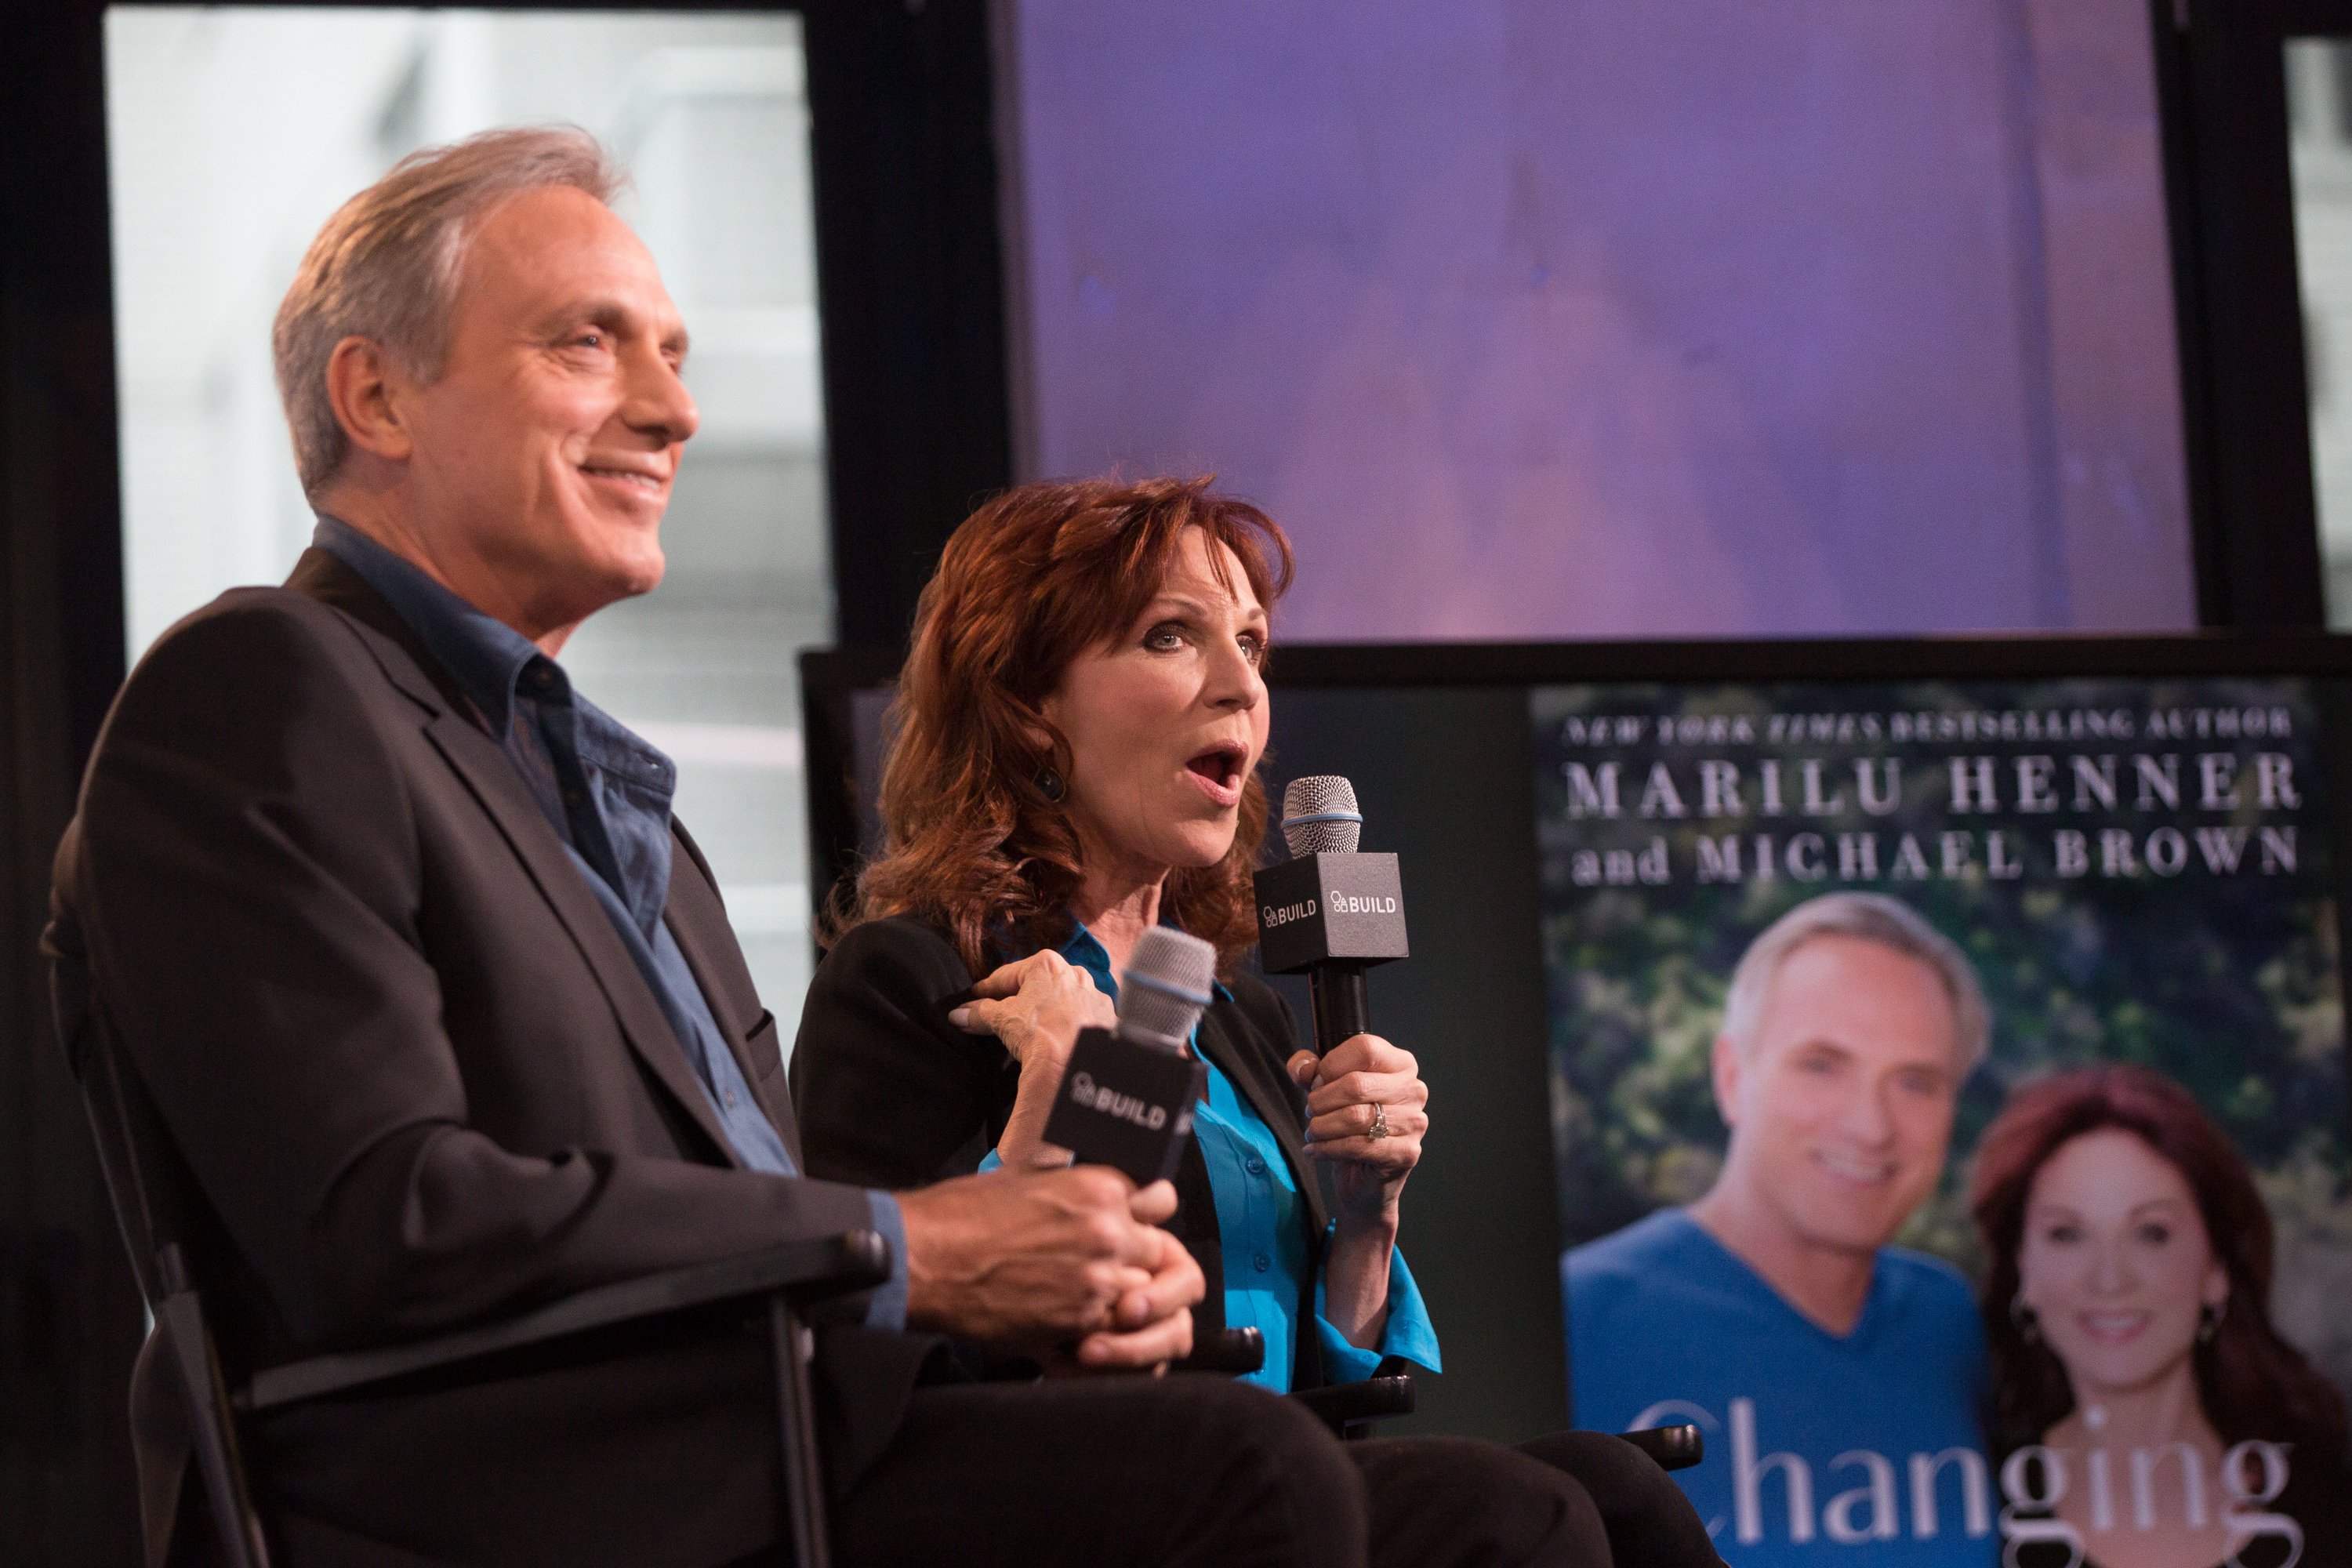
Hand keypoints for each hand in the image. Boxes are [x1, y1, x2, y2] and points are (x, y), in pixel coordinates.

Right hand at [896, 1168, 1199, 1370]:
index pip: (1162, 1199)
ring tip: (1082, 1290)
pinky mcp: (1079, 1318)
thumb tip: (1093, 1187)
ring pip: (1140, 1291)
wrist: (927, 1259)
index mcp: (1098, 1187)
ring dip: (1119, 1293)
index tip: (1138, 1220)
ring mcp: (1097, 1278)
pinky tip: (1065, 1311)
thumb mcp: (1028, 1178)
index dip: (1149, 1212)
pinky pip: (1110, 1323)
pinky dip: (1095, 1321)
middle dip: (1134, 1257)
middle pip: (1156, 1249)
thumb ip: (1074, 1185)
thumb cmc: (965, 1214)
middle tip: (1102, 1262)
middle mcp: (1107, 1230)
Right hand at [949, 950, 1115, 1068]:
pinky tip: (1063, 1036)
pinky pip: (1083, 1017)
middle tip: (1001, 1012)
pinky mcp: (1108, 1019)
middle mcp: (1075, 973)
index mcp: (1046, 964)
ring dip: (1048, 1009)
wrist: (1077, 1063)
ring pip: (1064, 999)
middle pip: (1038, 985)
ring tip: (1033, 1026)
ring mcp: (1094, 996)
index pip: (1008, 974)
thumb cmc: (1038, 1032)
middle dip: (1020, 997)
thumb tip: (957, 1015)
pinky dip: (1072, 1024)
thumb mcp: (1003, 1020)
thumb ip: (980, 1013)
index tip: (975, 996)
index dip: (987, 988)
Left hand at [1288, 1034, 1426, 1223]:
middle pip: (1357, 1084)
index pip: (1365, 1048)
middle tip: (1310, 1113)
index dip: (1331, 1065)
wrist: (1364, 1178)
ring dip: (1322, 1126)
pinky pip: (1359, 1146)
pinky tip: (1316, 1150)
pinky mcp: (1407, 1152)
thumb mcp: (1326, 1089)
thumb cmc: (1348, 1127)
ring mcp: (1414, 1122)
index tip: (1317, 1083)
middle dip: (1321, 1101)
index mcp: (1401, 1064)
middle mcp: (1413, 1089)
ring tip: (1312, 1132)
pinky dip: (1328, 1148)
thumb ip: (1309, 1070)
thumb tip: (1303, 1068)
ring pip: (1356, 1117)